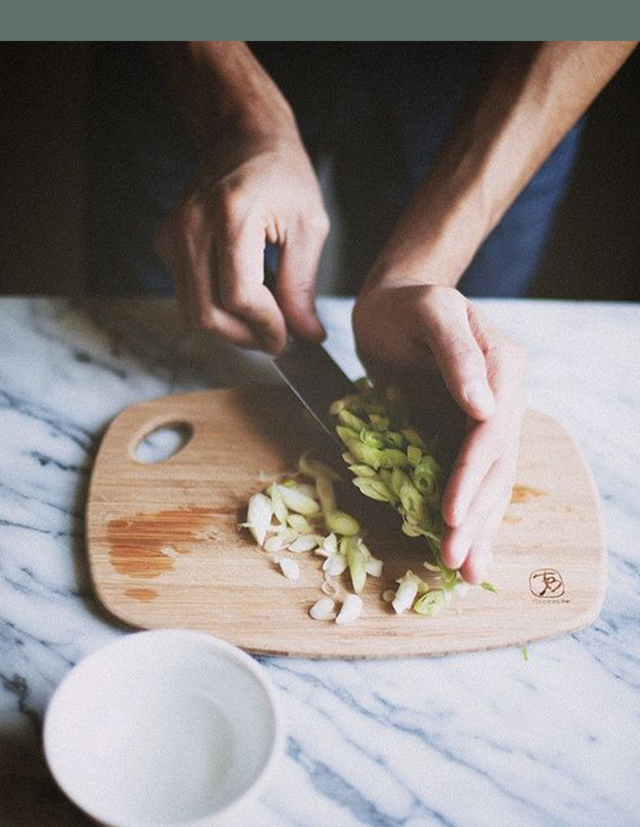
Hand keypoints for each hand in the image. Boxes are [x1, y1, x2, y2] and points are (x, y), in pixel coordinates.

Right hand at [155, 128, 328, 353]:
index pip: (239, 297)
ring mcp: (173, 233)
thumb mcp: (308, 226)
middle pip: (208, 313)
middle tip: (276, 340)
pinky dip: (214, 307)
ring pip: (193, 310)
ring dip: (229, 329)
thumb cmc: (282, 173)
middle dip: (246, 337)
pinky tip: (242, 297)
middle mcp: (192, 225)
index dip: (266, 327)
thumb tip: (307, 334)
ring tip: (262, 321)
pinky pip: (187, 294)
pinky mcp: (166, 241)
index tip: (288, 339)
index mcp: (231, 215)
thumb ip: (302, 286)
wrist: (243, 136)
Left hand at [353, 282, 525, 583]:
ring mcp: (487, 421)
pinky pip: (470, 480)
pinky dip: (468, 516)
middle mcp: (503, 399)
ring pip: (490, 483)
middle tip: (455, 561)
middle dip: (476, 517)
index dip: (471, 477)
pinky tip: (466, 550)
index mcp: (503, 368)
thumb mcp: (429, 311)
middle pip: (495, 467)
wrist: (393, 305)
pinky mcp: (463, 435)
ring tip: (467, 573)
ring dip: (479, 528)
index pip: (490, 434)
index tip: (450, 515)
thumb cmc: (406, 305)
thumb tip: (485, 406)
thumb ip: (456, 353)